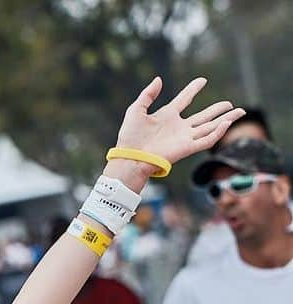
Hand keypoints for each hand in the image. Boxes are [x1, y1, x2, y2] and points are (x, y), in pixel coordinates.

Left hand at [108, 77, 243, 190]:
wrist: (130, 157)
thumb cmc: (130, 137)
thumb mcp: (136, 110)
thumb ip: (147, 94)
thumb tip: (159, 79)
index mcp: (167, 116)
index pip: (184, 99)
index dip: (193, 89)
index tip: (202, 80)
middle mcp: (179, 127)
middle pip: (203, 116)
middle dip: (218, 110)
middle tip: (230, 103)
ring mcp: (184, 138)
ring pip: (210, 127)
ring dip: (225, 120)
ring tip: (239, 111)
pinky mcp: (187, 148)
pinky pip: (207, 140)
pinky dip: (218, 132)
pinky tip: (227, 123)